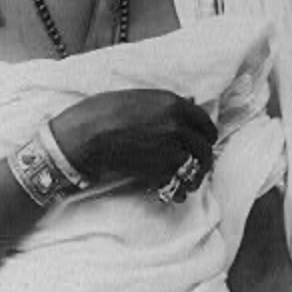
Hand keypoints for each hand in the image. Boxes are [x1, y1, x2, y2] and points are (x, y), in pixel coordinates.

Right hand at [51, 90, 217, 194]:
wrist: (84, 136)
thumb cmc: (102, 111)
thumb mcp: (137, 97)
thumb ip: (164, 104)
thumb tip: (188, 104)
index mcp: (173, 104)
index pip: (205, 122)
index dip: (207, 134)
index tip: (205, 140)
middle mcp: (176, 127)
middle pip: (204, 148)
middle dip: (203, 158)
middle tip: (199, 165)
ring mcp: (169, 151)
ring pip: (194, 170)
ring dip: (193, 178)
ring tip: (189, 183)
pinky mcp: (158, 172)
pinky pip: (177, 185)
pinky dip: (177, 192)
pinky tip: (175, 193)